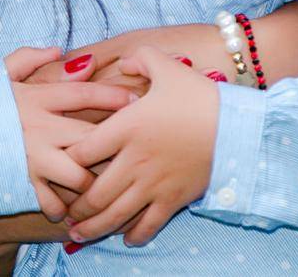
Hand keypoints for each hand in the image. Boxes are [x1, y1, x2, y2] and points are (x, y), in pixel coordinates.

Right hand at [4, 46, 136, 219]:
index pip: (84, 93)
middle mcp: (40, 128)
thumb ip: (27, 58)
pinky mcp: (22, 182)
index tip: (135, 100)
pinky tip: (65, 207)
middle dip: (114, 145)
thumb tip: (58, 50)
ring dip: (90, 181)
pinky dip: (61, 208)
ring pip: (80, 175)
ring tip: (96, 183)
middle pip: (91, 137)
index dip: (112, 95)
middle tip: (129, 149)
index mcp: (36, 98)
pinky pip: (53, 202)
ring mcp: (33, 158)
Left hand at [63, 46, 218, 245]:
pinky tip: (125, 238)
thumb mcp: (166, 66)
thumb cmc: (201, 95)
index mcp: (125, 127)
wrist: (240, 127)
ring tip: (79, 233)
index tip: (57, 164)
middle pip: (94, 191)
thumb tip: (123, 62)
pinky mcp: (176, 199)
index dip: (65, 160)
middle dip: (76, 205)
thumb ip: (139, 59)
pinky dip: (135, 234)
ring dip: (95, 226)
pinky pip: (149, 224)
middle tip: (64, 212)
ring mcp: (155, 183)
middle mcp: (135, 159)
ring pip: (116, 213)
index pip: (81, 151)